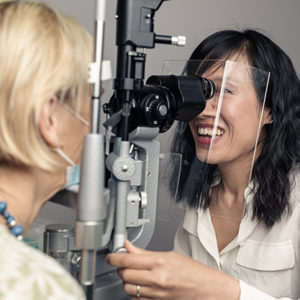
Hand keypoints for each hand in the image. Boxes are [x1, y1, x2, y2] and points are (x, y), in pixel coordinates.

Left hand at [106, 241, 239, 299]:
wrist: (206, 289)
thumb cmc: (192, 271)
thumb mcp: (169, 255)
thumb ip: (145, 252)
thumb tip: (129, 247)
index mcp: (159, 263)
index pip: (128, 260)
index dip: (115, 257)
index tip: (111, 256)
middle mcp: (156, 279)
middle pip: (124, 275)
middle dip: (120, 268)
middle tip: (124, 263)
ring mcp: (156, 294)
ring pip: (127, 288)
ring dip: (126, 281)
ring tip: (132, 274)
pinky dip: (133, 293)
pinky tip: (140, 286)